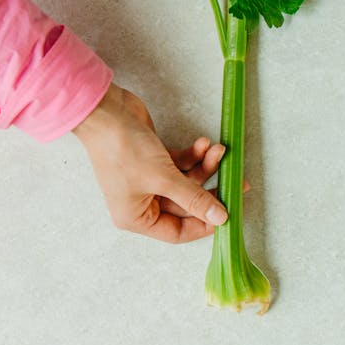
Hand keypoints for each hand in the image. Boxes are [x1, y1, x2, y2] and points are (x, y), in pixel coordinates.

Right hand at [74, 83, 231, 242]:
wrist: (106, 112)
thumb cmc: (124, 150)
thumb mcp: (163, 178)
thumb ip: (194, 199)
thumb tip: (220, 218)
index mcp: (136, 218)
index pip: (178, 232)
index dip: (204, 224)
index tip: (229, 213)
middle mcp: (142, 202)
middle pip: (187, 205)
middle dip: (211, 189)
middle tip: (238, 181)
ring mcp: (149, 180)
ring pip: (188, 182)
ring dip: (205, 166)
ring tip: (218, 151)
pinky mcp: (156, 160)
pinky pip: (182, 165)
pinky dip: (195, 155)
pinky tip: (204, 143)